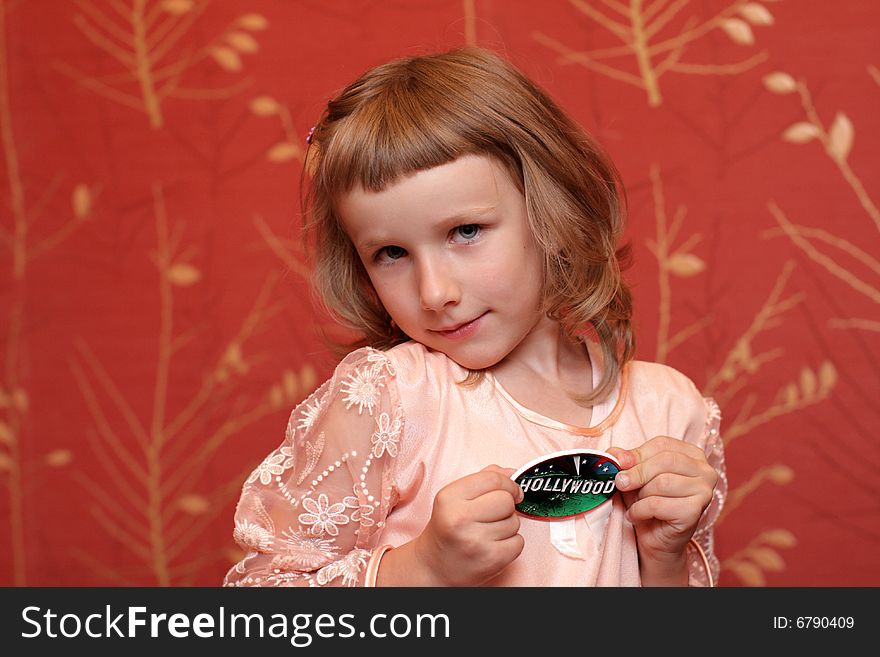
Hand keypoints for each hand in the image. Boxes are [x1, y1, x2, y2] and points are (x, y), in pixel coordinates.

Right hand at [412, 464, 524, 585]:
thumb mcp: (455, 498)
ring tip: (489, 531)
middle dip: (507, 505)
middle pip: (506, 500)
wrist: (433, 566)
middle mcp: (460, 518)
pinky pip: (518, 542)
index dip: (508, 483)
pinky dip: (511, 543)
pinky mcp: (490, 560)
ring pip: (514, 522)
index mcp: (449, 497)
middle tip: (495, 513)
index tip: (511, 490)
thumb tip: (512, 472)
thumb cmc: (447, 529)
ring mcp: (475, 541)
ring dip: (508, 525)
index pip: (492, 479)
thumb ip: (482, 480)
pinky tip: (494, 545)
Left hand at [607, 436, 716, 583]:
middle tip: (619, 483)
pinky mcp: (695, 512)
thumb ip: (627, 462)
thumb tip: (613, 453)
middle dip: (636, 472)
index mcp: (693, 455)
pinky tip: (636, 515)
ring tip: (635, 503)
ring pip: (662, 482)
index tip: (619, 462)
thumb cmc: (649, 504)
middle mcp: (705, 471)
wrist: (657, 540)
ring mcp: (704, 492)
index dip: (637, 453)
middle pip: (665, 460)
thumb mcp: (636, 477)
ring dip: (640, 494)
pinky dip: (640, 510)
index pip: (663, 444)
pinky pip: (658, 504)